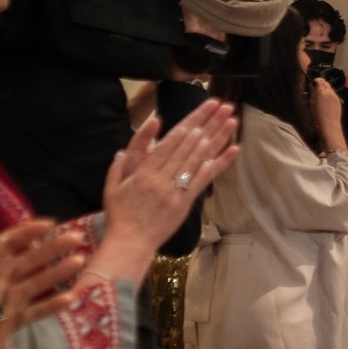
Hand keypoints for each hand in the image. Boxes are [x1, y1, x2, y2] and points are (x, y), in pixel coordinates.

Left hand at [0, 218, 85, 326]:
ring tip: (80, 262)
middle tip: (76, 237)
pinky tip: (70, 299)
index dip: (25, 232)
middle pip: (24, 260)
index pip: (3, 243)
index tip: (48, 224)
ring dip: (56, 273)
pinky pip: (28, 314)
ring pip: (32, 284)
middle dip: (50, 248)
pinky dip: (48, 307)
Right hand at [97, 101, 240, 280]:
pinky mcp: (185, 203)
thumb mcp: (113, 184)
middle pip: (188, 144)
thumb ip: (122, 161)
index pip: (170, 141)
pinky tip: (234, 149)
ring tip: (230, 120)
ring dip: (217, 137)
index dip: (188, 123)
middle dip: (207, 122)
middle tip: (221, 106)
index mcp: (144, 171)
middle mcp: (161, 178)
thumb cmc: (120, 213)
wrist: (129, 242)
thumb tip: (127, 146)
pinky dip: (220, 164)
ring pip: (199, 158)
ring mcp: (175, 190)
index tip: (202, 108)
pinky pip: (205, 179)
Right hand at [310, 79, 345, 153]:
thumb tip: (313, 86)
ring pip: (330, 88)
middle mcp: (330, 93)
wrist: (329, 126)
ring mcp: (336, 97)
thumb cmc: (318, 117)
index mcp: (322, 93)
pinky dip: (329, 94)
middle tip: (315, 88)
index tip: (313, 83)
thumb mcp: (312, 104)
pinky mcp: (338, 101)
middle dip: (321, 84)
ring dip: (325, 89)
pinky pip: (333, 94)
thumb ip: (313, 93)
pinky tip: (325, 101)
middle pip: (326, 83)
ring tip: (320, 95)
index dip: (316, 81)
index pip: (320, 81)